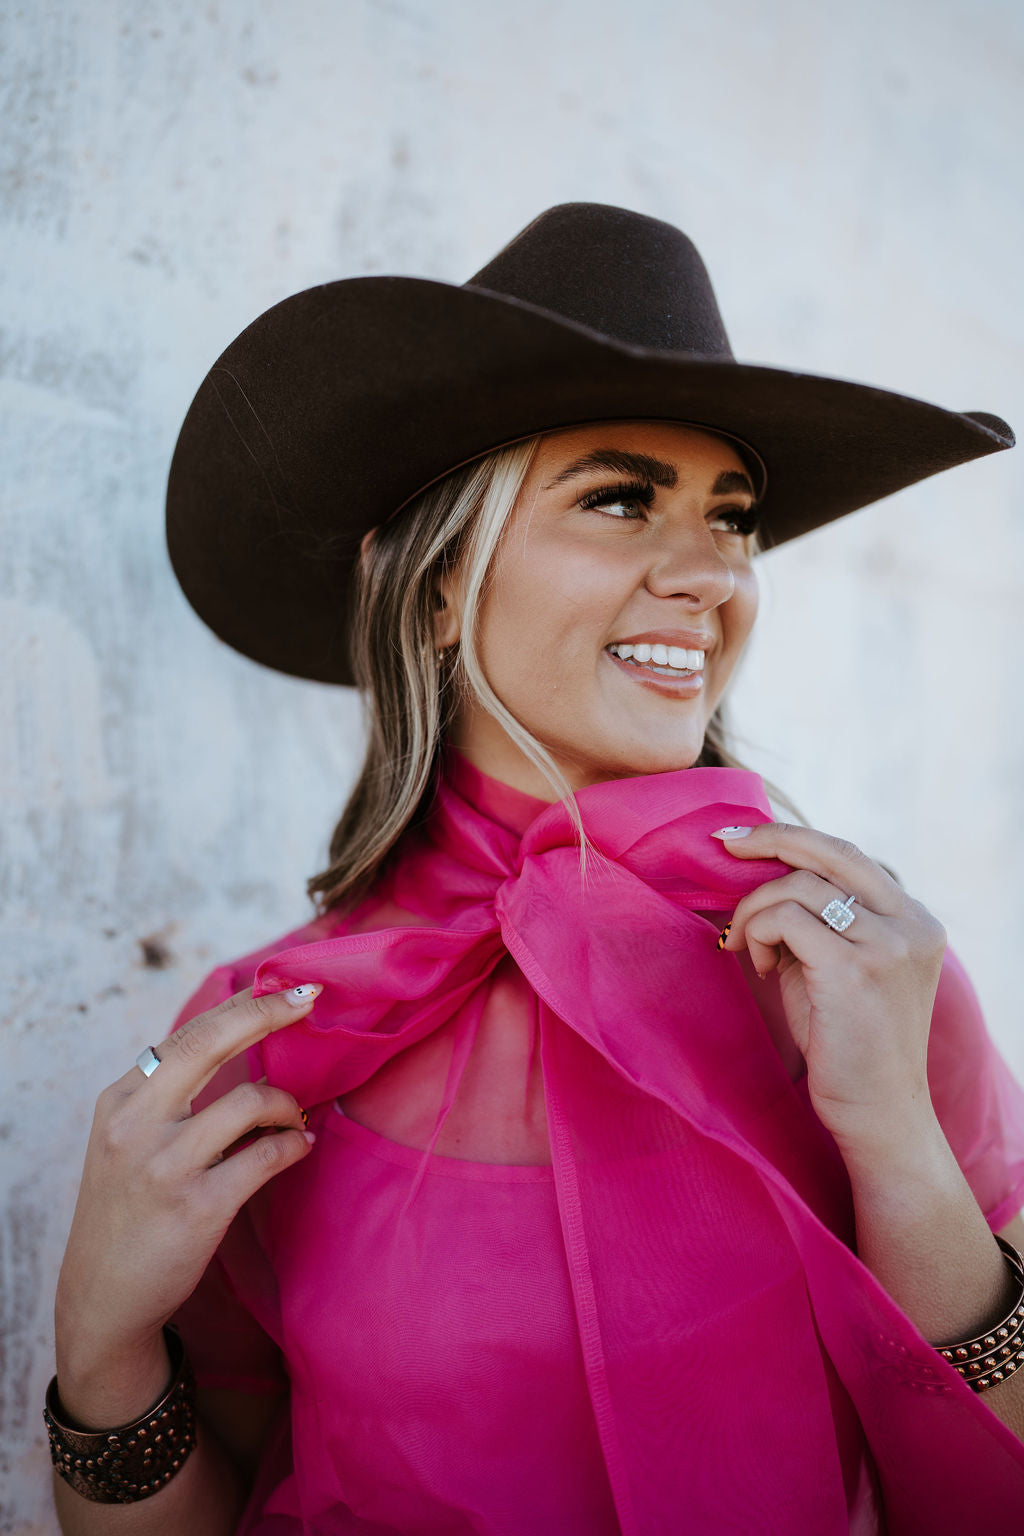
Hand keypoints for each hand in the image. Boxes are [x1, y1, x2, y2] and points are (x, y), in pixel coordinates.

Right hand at [55, 984, 319, 1417]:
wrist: (102, 1297)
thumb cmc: (128, 1209)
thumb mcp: (127, 1139)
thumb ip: (169, 1094)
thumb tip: (240, 1037)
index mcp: (120, 1099)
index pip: (190, 1032)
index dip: (244, 1004)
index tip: (286, 989)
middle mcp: (135, 1123)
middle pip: (212, 1042)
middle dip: (270, 1012)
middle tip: (310, 1001)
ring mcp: (165, 1165)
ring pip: (251, 1101)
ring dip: (288, 1105)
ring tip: (296, 1118)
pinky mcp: (198, 1206)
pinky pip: (267, 1156)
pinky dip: (294, 1145)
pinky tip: (300, 1147)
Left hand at [715, 823, 946, 1154]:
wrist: (878, 1114)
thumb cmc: (848, 1044)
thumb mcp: (841, 966)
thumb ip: (820, 919)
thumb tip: (762, 870)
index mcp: (915, 919)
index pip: (848, 855)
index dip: (794, 839)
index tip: (746, 838)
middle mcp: (911, 923)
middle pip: (831, 851)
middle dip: (769, 838)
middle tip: (724, 843)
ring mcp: (888, 944)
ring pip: (799, 886)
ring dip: (756, 911)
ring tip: (749, 949)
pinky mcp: (855, 969)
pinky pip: (786, 919)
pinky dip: (759, 933)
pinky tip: (761, 966)